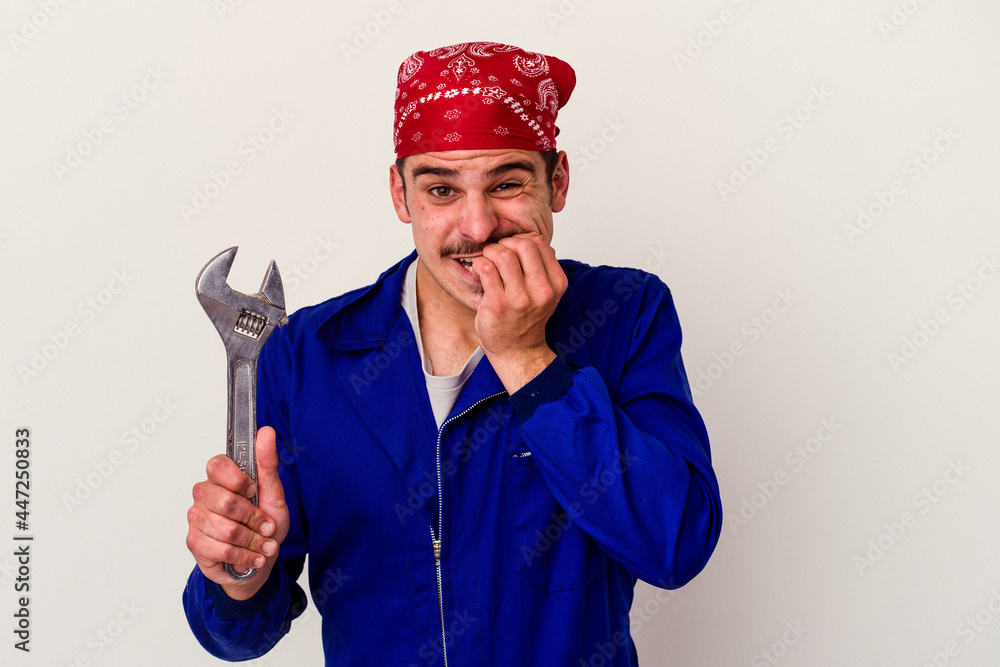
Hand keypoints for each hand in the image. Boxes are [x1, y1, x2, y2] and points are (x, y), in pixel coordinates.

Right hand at [185, 427, 288, 598]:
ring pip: (226, 529)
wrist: (259, 560)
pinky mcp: (194, 542)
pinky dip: (244, 556)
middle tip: (266, 526)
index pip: (216, 465)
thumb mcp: (273, 493)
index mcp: (220, 477)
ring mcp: (196, 518)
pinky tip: (252, 557)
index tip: (254, 491)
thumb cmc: (265, 523)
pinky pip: (220, 549)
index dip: (239, 481)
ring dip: (253, 541)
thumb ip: (267, 463)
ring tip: (262, 544)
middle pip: (225, 502)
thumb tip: (266, 431)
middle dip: (254, 519)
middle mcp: (204, 494)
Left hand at [472, 232, 566, 391]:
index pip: (540, 242)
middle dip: (505, 243)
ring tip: (488, 262)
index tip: (512, 249)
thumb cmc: (526, 319)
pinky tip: (480, 273)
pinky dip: (479, 265)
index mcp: (556, 283)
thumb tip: (529, 238)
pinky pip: (486, 268)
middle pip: (523, 244)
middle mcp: (542, 290)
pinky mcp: (499, 304)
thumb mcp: (545, 292)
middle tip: (497, 255)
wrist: (517, 351)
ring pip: (503, 254)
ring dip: (490, 253)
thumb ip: (541, 267)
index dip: (521, 239)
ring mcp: (521, 298)